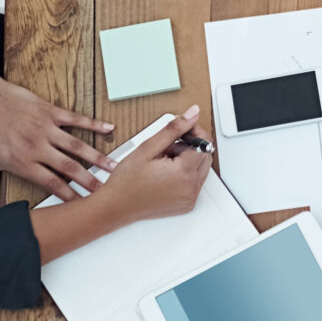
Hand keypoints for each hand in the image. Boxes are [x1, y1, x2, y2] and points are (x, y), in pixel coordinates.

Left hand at [0, 51, 113, 203]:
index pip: (51, 183)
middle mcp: (37, 147)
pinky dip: (93, 124)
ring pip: (77, 145)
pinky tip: (108, 129)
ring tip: (113, 166)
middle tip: (105, 191)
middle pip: (69, 168)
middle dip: (89, 181)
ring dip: (97, 157)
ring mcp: (45, 127)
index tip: (81, 205)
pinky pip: (75, 118)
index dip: (68, 196)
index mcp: (22, 162)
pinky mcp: (49, 110)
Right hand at [91, 107, 212, 229]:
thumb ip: (174, 129)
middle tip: (168, 145)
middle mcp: (191, 189)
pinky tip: (167, 171)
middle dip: (191, 145)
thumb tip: (193, 114)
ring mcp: (189, 199)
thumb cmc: (127, 181)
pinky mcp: (186, 204)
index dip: (193, 131)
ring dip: (188, 159)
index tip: (181, 128)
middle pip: (205, 156)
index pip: (204, 144)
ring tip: (165, 159)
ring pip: (201, 168)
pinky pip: (195, 182)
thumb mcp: (148, 147)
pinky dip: (186, 173)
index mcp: (184, 174)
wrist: (116, 206)